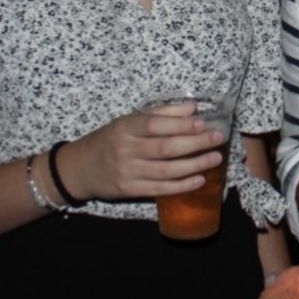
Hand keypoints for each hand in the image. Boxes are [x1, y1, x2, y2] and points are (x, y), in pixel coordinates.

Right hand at [58, 103, 225, 200]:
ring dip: (194, 165)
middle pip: (165, 148)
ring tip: (215, 158)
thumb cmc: (111, 140)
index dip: (180, 125)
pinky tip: (200, 180)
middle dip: (195, 143)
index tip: (203, 123)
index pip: (155, 125)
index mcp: (126, 127)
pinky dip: (182, 186)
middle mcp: (126, 149)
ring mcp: (127, 172)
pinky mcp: (130, 190)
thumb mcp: (129, 121)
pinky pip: (160, 189)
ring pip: (166, 170)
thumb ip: (162, 113)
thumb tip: (193, 107)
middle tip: (218, 139)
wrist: (81, 168)